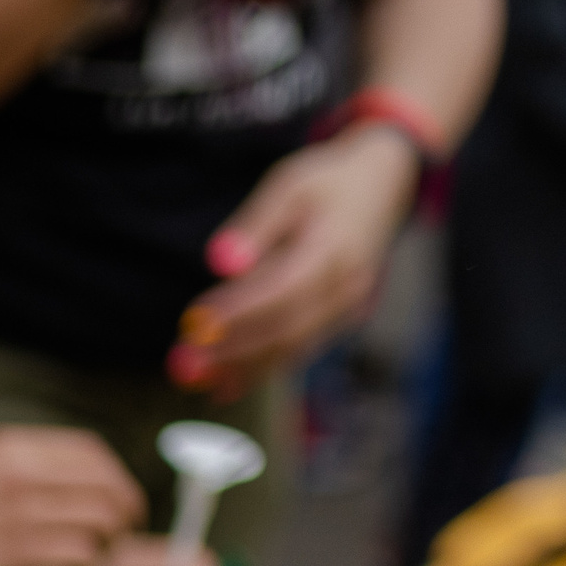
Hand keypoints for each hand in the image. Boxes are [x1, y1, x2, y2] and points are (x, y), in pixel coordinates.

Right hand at [0, 424, 145, 565]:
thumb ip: (32, 467)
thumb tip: (91, 485)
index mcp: (13, 447)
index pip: (93, 453)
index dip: (119, 478)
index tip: (123, 501)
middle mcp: (21, 474)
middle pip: (107, 489)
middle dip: (124, 516)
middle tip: (118, 536)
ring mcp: (20, 514)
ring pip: (100, 524)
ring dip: (105, 545)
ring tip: (90, 558)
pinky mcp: (16, 555)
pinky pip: (78, 556)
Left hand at [170, 124, 418, 398]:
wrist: (382, 185)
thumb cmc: (327, 182)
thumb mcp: (289, 186)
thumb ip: (254, 226)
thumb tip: (220, 262)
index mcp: (332, 249)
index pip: (279, 291)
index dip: (237, 312)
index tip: (195, 324)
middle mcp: (345, 286)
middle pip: (285, 329)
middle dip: (233, 352)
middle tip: (183, 365)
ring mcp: (348, 307)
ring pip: (293, 348)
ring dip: (243, 368)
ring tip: (195, 379)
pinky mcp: (342, 318)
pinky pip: (301, 348)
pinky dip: (263, 366)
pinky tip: (226, 383)